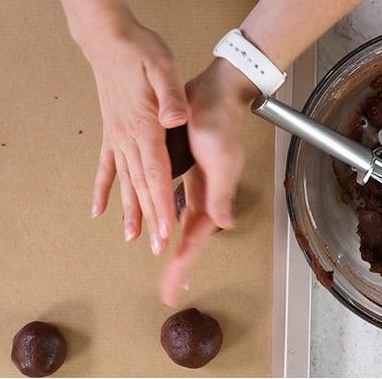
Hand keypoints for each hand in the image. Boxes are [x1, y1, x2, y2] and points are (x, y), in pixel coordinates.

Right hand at [80, 14, 186, 255]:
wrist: (108, 37)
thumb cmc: (140, 50)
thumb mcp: (163, 67)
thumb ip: (171, 96)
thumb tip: (176, 119)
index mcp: (144, 126)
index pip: (156, 173)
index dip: (163, 203)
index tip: (168, 230)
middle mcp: (127, 137)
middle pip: (142, 185)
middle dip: (151, 218)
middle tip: (158, 248)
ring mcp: (116, 136)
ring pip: (124, 181)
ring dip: (129, 210)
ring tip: (130, 238)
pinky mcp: (112, 131)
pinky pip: (106, 166)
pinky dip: (103, 188)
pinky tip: (98, 209)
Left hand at [159, 58, 258, 305]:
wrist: (218, 92)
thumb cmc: (220, 122)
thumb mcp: (221, 159)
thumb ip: (221, 194)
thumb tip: (223, 224)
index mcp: (212, 197)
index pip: (194, 240)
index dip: (182, 265)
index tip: (172, 288)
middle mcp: (204, 195)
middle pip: (188, 237)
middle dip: (178, 264)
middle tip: (168, 290)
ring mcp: (194, 183)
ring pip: (179, 221)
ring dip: (172, 242)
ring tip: (164, 262)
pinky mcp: (185, 170)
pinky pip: (172, 200)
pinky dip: (164, 214)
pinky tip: (157, 218)